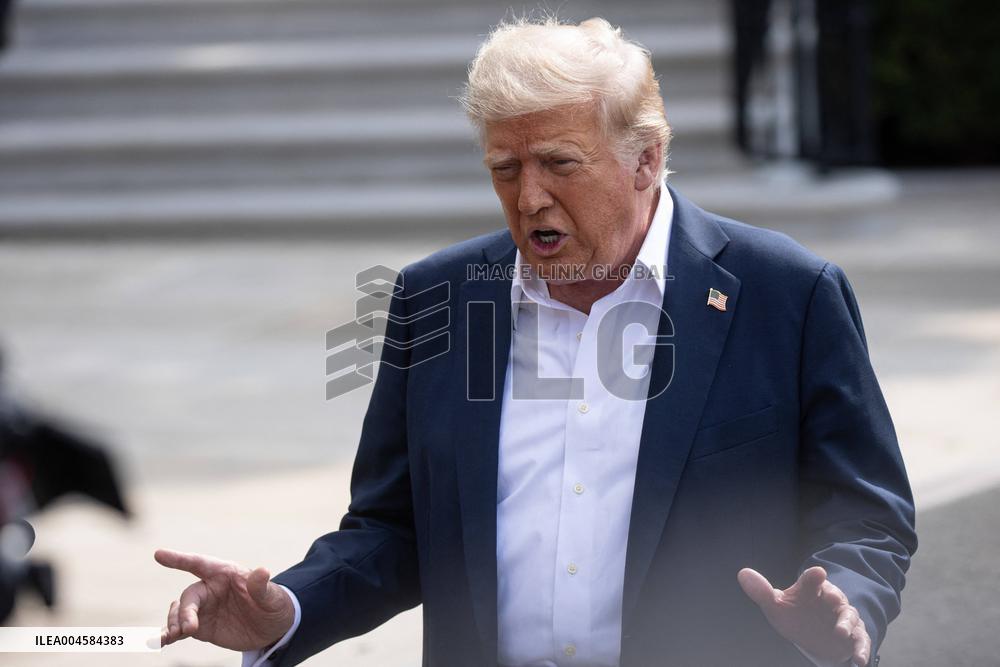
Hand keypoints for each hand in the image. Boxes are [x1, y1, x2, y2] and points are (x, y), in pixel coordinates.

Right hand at [155, 548, 294, 650]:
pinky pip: (179, 629)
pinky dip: (167, 634)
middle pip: (189, 596)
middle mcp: (210, 589)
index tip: (159, 554)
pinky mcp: (201, 627)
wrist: (273, 627)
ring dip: (173, 623)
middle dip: (184, 611)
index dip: (179, 559)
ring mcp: (203, 608)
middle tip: (188, 629)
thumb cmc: (273, 604)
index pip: (199, 563)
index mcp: (225, 574)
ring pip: (179, 611)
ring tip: (172, 636)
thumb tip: (262, 571)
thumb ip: (262, 587)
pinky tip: (159, 641)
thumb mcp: (272, 597)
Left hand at [738, 566, 870, 665]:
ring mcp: (843, 618)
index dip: (814, 577)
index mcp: (812, 589)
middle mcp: (831, 601)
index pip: (813, 580)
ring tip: (841, 632)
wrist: (810, 635)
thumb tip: (742, 573)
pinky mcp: (853, 636)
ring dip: (846, 624)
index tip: (817, 573)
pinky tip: (858, 659)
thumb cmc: (794, 614)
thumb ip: (761, 591)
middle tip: (833, 600)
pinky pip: (860, 640)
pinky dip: (861, 648)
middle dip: (835, 598)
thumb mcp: (776, 605)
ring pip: (849, 617)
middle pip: (835, 596)